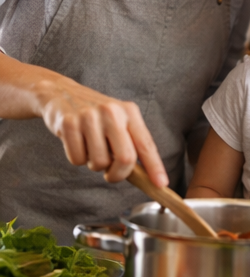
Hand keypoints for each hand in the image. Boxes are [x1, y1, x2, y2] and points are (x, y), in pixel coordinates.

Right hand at [35, 75, 166, 185]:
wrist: (60, 93)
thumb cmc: (95, 114)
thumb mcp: (118, 119)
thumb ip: (130, 142)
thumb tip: (144, 175)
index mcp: (129, 112)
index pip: (146, 144)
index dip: (155, 167)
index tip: (161, 184)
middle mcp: (112, 112)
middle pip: (125, 158)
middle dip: (118, 174)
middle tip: (111, 175)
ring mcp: (89, 117)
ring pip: (99, 162)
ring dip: (94, 165)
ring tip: (91, 149)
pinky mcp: (68, 124)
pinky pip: (77, 159)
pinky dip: (77, 159)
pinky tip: (76, 143)